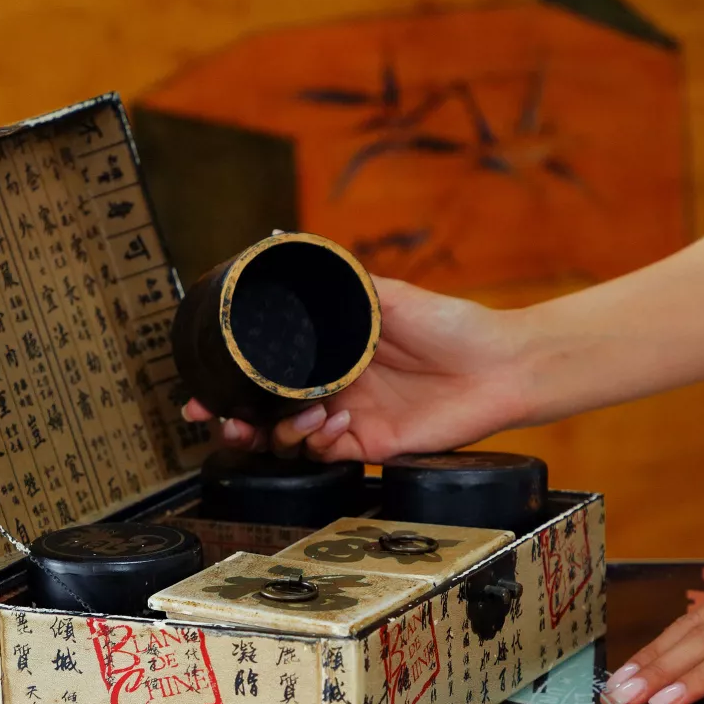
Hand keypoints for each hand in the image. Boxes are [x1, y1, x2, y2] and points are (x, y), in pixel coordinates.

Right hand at [181, 275, 538, 460]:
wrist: (500, 365)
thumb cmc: (453, 325)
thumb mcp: (389, 295)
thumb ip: (345, 287)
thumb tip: (293, 250)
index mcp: (331, 352)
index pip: (269, 370)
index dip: (232, 381)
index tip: (202, 389)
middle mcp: (333, 387)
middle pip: (267, 412)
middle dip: (236, 419)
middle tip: (220, 416)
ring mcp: (350, 418)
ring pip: (289, 439)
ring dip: (284, 428)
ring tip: (308, 411)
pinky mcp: (371, 445)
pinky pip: (327, 453)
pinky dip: (322, 440)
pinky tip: (338, 420)